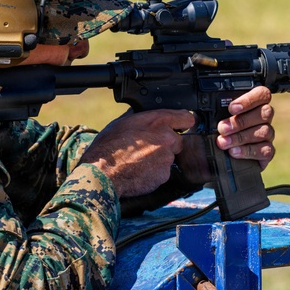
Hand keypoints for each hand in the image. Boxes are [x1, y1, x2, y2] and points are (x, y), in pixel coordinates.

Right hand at [80, 109, 195, 196]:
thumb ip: (141, 117)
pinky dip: (154, 172)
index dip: (182, 123)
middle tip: (148, 148)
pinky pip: (162, 172)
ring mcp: (167, 158)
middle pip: (178, 141)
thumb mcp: (123, 121)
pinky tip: (139, 171)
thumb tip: (145, 114)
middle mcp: (168, 138)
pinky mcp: (164, 175)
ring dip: (159, 159)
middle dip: (167, 144)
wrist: (103, 172)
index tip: (180, 126)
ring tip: (139, 161)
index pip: (186, 118)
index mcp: (158, 121)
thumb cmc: (109, 146)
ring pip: (169, 157)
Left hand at [177, 87, 276, 184]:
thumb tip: (199, 109)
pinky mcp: (266, 153)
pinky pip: (266, 150)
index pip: (261, 94)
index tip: (231, 108)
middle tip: (222, 128)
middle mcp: (261, 119)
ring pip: (265, 131)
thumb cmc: (205, 138)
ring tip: (223, 143)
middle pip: (265, 112)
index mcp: (249, 105)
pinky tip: (234, 152)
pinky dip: (249, 151)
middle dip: (241, 121)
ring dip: (241, 137)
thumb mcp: (201, 123)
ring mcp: (266, 136)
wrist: (203, 163)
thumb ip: (204, 113)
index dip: (249, 100)